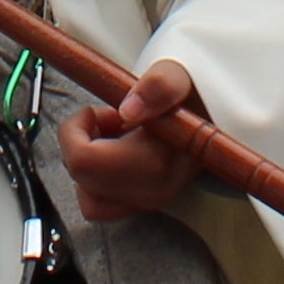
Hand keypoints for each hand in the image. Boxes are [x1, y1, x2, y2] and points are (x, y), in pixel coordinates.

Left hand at [56, 60, 206, 226]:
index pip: (84, 161)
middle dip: (81, 142)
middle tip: (107, 119)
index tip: (95, 111)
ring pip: (86, 194)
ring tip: (111, 136)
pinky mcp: (142, 207)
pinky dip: (95, 181)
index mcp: (159, 162)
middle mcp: (154, 191)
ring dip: (88, 163)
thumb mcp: (176, 76)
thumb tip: (129, 112)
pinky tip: (112, 154)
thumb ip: (158, 86)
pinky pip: (98, 204)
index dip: (75, 131)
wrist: (209, 115)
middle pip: (81, 176)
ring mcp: (148, 203)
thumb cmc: (189, 95)